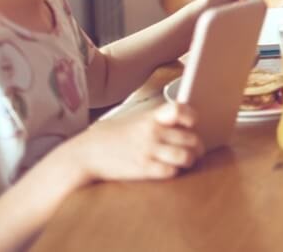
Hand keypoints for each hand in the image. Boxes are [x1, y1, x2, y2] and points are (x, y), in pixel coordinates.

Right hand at [66, 102, 202, 183]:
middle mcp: (153, 132)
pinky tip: (169, 170)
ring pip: (185, 156)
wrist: (85, 154)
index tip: (191, 123)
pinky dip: (175, 172)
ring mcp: (149, 151)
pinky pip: (171, 171)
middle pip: (191, 138)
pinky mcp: (144, 169)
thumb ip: (157, 120)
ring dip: (189, 160)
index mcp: (152, 117)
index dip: (191, 116)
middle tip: (195, 150)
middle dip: (197, 146)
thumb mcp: (134, 120)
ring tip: (186, 161)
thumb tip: (182, 123)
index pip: (180, 110)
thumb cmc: (112, 136)